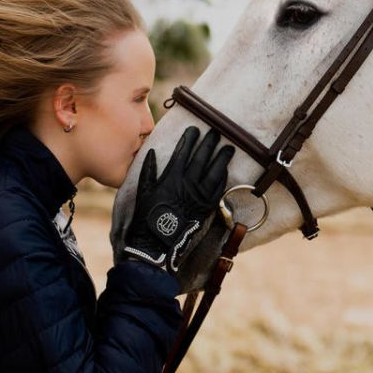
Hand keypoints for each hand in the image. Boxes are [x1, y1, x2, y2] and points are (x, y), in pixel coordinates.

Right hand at [121, 126, 233, 277]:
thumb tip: (153, 152)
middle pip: (202, 158)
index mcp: (171, 178)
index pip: (183, 152)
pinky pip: (219, 189)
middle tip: (216, 131)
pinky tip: (226, 170)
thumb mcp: (143, 191)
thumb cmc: (147, 217)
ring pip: (215, 171)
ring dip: (222, 158)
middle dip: (209, 143)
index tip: (194, 129)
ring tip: (229, 147)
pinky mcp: (207, 207)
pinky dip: (223, 177)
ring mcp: (199, 195)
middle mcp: (187, 184)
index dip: (190, 139)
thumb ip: (148, 170)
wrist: (157, 243)